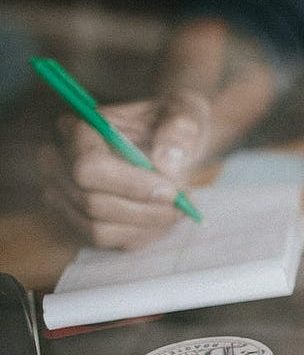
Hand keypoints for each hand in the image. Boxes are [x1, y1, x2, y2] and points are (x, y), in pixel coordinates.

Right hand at [38, 92, 211, 248]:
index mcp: (84, 129)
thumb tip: (167, 162)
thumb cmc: (175, 122)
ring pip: (98, 230)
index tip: (172, 191)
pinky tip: (165, 216)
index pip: (89, 167)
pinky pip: (109, 241)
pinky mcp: (82, 221)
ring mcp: (68, 196)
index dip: (131, 185)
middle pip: (92, 203)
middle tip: (183, 202)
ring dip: (146, 225)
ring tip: (179, 207)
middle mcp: (64, 163)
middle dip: (143, 210)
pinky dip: (143, 234)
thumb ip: (181, 129)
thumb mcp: (187, 113)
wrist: (173, 139)